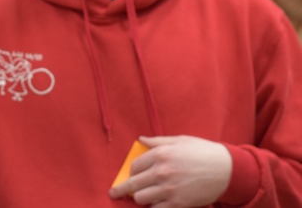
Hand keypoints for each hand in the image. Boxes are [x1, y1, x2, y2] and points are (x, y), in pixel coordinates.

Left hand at [109, 135, 231, 207]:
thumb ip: (157, 141)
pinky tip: (155, 204)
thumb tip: (140, 139)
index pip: (135, 166)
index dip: (131, 171)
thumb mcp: (180, 141)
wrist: (227, 170)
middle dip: (122, 189)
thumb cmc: (203, 152)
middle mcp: (162, 172)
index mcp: (161, 154)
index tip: (131, 174)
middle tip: (114, 193)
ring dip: (140, 198)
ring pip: (141, 198)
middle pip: (133, 184)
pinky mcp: (178, 204)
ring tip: (142, 196)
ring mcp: (169, 189)